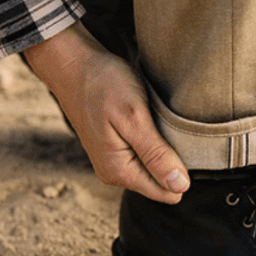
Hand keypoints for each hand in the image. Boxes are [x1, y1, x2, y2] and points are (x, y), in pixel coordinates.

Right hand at [24, 24, 189, 202]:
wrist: (73, 64)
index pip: (168, 192)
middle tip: (166, 124)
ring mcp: (113, 161)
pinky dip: (152, 138)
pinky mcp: (114, 148)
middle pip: (162, 181)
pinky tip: (147, 118)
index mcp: (120, 171)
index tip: (178, 139)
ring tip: (155, 119)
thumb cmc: (103, 85)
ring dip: (162, 146)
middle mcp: (115, 173)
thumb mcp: (134, 117)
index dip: (182, 167)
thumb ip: (156, 155)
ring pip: (154, 167)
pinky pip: (144, 154)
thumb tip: (180, 187)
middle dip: (172, 157)